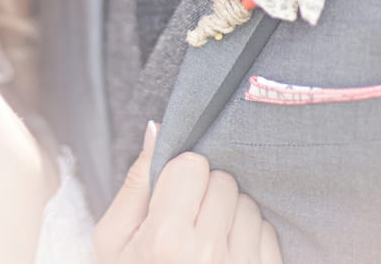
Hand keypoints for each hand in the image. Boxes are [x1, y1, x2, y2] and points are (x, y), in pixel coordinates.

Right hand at [95, 124, 282, 263]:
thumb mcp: (113, 242)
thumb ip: (136, 183)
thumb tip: (158, 129)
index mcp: (166, 240)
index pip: (193, 164)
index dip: (180, 178)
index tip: (170, 200)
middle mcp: (209, 255)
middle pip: (224, 181)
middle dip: (206, 195)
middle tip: (187, 225)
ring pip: (248, 203)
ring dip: (230, 216)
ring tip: (206, 245)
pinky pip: (267, 231)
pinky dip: (249, 238)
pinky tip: (226, 259)